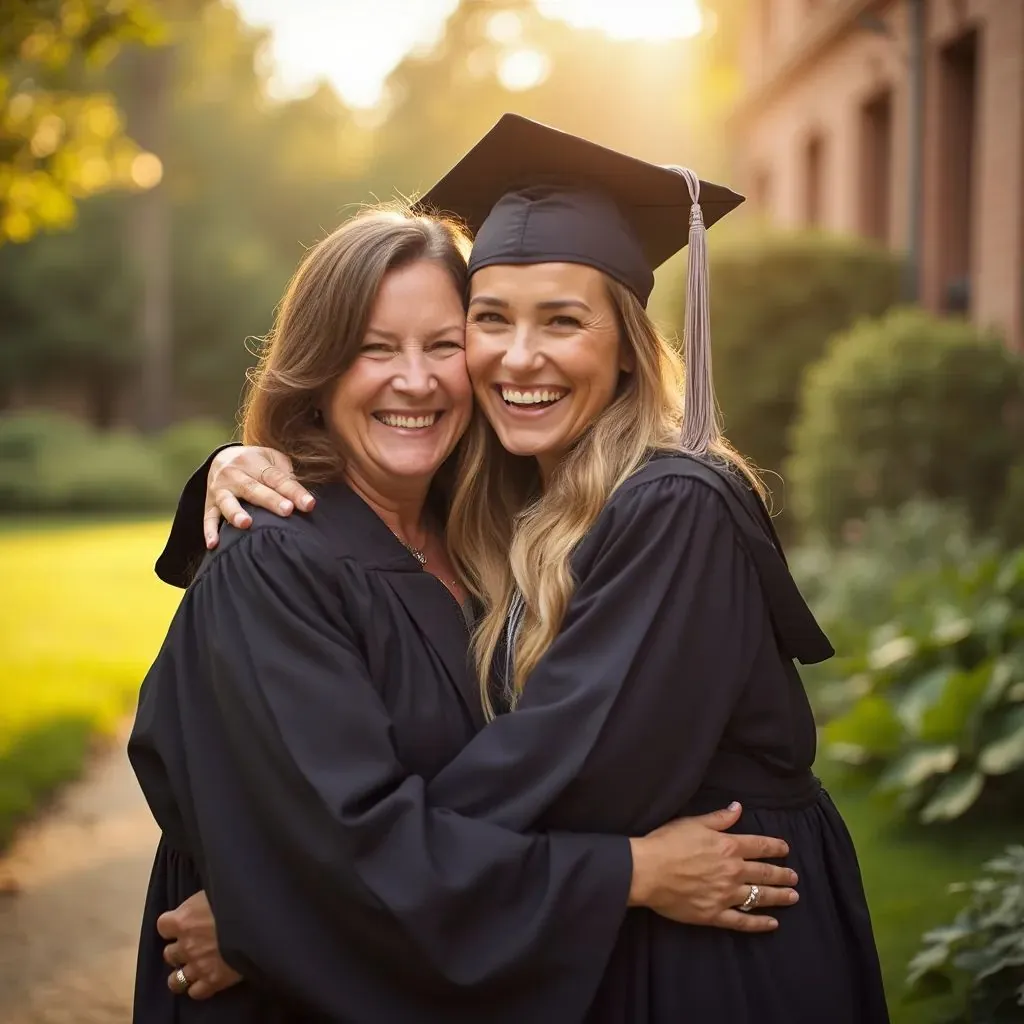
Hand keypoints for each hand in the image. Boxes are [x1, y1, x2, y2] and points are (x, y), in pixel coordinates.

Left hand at [158, 890, 242, 999]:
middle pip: (169, 954)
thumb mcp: (216, 890)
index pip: (163, 925)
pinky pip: (196, 992)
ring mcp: (197, 965)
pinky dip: (199, 988)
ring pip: (175, 980)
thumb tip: (202, 901)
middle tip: (193, 945)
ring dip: (182, 975)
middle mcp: (186, 945)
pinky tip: (207, 980)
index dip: (172, 925)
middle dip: (179, 950)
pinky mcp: (213, 981)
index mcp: (184, 920)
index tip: (182, 923)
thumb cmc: (239, 899)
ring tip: (194, 969)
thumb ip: (203, 902)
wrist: (258, 922)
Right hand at [204, 445, 314, 547]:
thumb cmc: (256, 463)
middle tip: (287, 511)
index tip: (309, 504)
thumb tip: (302, 495)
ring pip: (227, 502)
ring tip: (246, 524)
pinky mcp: (209, 503)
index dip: (293, 491)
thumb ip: (286, 473)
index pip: (277, 478)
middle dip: (271, 501)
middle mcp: (234, 474)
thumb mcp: (271, 458)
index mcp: (254, 462)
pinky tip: (213, 545)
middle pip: (254, 489)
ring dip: (236, 513)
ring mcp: (220, 489)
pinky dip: (209, 531)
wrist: (221, 458)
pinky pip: (208, 518)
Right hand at [628, 802, 797, 931]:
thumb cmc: (667, 842)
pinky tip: (773, 923)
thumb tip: (738, 808)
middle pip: (764, 873)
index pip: (759, 846)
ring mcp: (725, 895)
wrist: (647, 870)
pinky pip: (742, 920)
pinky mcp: (715, 914)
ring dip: (778, 896)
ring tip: (793, 896)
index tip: (785, 849)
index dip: (775, 847)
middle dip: (782, 874)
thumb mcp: (693, 823)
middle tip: (794, 877)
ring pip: (759, 897)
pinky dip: (759, 923)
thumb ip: (719, 818)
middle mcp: (732, 871)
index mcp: (728, 846)